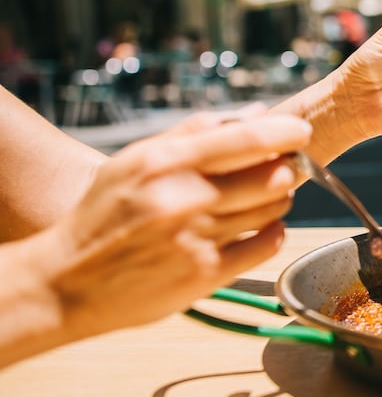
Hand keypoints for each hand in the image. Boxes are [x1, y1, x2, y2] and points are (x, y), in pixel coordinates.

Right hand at [24, 109, 309, 343]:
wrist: (64, 283)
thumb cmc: (103, 215)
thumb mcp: (134, 161)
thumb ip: (194, 132)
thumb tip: (255, 113)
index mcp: (164, 163)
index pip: (247, 140)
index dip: (286, 132)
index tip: (301, 131)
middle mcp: (182, 199)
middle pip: (273, 175)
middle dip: (284, 169)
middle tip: (277, 170)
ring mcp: (195, 239)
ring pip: (274, 209)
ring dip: (277, 201)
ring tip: (258, 200)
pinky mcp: (205, 275)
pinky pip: (267, 245)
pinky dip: (272, 233)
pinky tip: (258, 229)